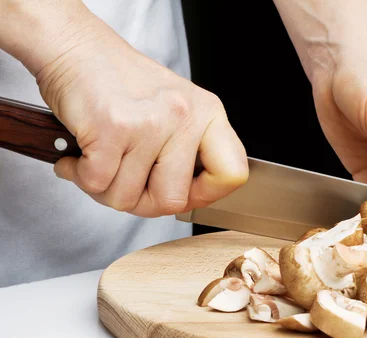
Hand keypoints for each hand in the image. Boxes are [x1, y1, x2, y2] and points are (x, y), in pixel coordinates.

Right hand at [35, 11, 247, 216]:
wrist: (75, 47)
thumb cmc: (121, 83)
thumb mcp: (175, 110)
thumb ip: (187, 153)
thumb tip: (185, 202)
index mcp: (208, 114)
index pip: (232, 174)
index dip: (204, 194)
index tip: (181, 191)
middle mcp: (185, 116)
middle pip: (173, 201)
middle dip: (141, 202)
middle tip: (124, 179)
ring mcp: (151, 121)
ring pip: (127, 197)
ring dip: (105, 188)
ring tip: (100, 160)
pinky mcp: (113, 126)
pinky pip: (97, 183)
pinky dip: (80, 176)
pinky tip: (80, 156)